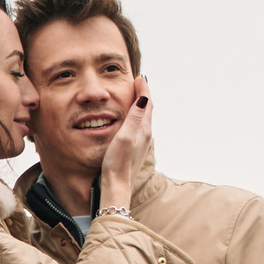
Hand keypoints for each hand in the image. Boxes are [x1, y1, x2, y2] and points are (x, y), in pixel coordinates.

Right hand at [98, 78, 151, 212]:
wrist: (117, 185)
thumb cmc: (118, 162)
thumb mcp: (125, 136)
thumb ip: (134, 117)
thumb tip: (144, 97)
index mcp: (144, 130)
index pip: (147, 103)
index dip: (144, 89)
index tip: (139, 77)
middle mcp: (145, 135)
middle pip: (147, 109)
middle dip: (143, 94)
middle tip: (138, 82)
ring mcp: (140, 143)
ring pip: (143, 118)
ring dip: (140, 105)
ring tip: (134, 96)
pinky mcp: (134, 149)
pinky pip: (138, 126)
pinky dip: (135, 116)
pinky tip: (129, 120)